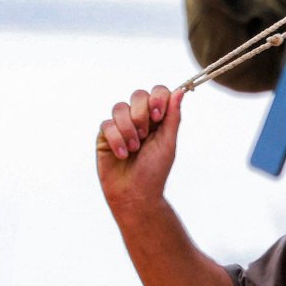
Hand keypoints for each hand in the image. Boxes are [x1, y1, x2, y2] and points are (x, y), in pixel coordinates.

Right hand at [96, 85, 184, 210]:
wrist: (135, 194)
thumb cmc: (154, 171)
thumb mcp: (168, 143)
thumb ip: (173, 117)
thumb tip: (180, 91)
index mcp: (157, 118)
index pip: (157, 92)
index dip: (157, 98)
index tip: (158, 116)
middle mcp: (138, 118)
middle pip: (137, 94)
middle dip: (141, 113)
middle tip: (145, 134)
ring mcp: (120, 126)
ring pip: (119, 108)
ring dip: (128, 128)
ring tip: (134, 148)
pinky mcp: (105, 137)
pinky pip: (106, 125)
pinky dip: (117, 139)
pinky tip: (122, 155)